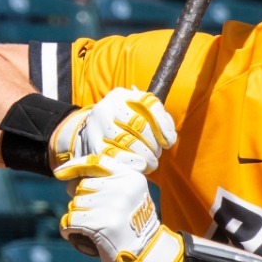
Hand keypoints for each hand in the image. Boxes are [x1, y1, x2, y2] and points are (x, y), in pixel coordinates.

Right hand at [50, 87, 178, 175]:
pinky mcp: (91, 141)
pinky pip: (113, 154)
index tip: (169, 142)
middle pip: (140, 125)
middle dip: (154, 144)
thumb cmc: (124, 124)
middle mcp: (109, 105)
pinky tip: (138, 166)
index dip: (164, 126)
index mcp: (123, 95)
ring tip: (150, 163)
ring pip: (128, 141)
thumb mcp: (140, 114)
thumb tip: (170, 137)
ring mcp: (98, 123)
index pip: (151, 106)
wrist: (92, 129)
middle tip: (156, 155)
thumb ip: (159, 120)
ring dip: (144, 156)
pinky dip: (129, 162)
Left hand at [55, 155, 185, 261]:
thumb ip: (106, 182)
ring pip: (75, 204)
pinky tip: (73, 234)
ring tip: (91, 227)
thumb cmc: (131, 224)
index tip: (59, 174)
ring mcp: (113, 206)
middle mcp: (123, 188)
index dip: (75, 166)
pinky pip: (71, 220)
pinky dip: (67, 228)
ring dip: (77, 216)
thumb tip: (68, 182)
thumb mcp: (128, 195)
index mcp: (131, 177)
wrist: (146, 253)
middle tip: (96, 217)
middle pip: (82, 186)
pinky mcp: (102, 224)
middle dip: (82, 201)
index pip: (97, 162)